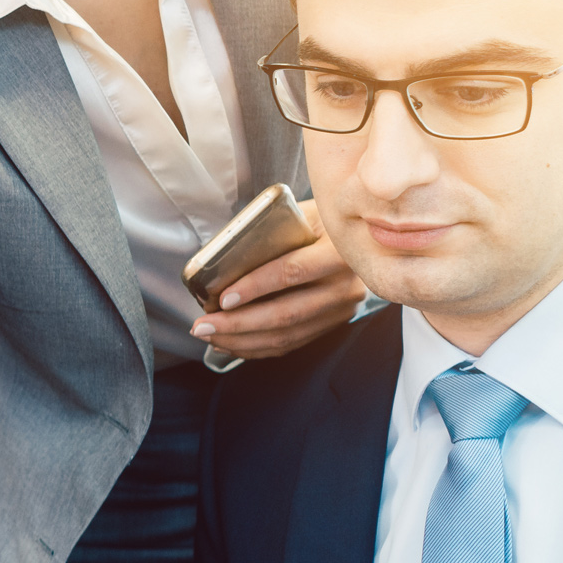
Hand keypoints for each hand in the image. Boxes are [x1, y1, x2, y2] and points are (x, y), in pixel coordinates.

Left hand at [189, 207, 365, 359]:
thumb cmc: (318, 220)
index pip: (292, 272)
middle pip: (286, 314)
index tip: (223, 299)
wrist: (359, 234)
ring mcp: (341, 310)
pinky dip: (257, 347)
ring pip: (287, 335)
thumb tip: (219, 260)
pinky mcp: (332, 324)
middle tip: (202, 326)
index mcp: (338, 251)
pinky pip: (291, 343)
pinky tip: (230, 344)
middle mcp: (345, 286)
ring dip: (242, 341)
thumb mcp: (300, 214)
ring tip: (210, 336)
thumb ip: (269, 234)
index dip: (255, 287)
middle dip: (238, 324)